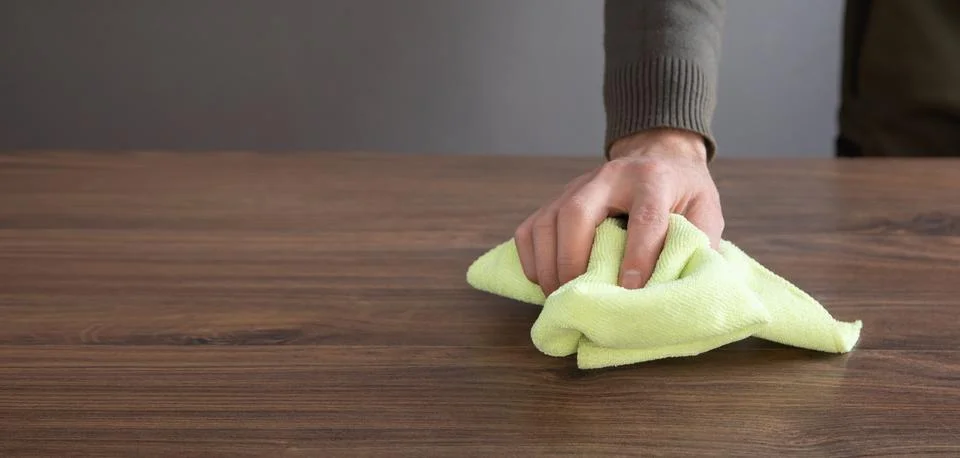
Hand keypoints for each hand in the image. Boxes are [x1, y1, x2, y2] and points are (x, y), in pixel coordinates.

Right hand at [514, 128, 723, 295]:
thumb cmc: (683, 192)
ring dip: (550, 265)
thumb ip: (699, 243)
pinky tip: (544, 280)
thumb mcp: (705, 210)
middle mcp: (609, 177)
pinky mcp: (557, 198)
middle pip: (578, 213)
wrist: (658, 156)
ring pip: (548, 221)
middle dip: (574, 260)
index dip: (637, 256)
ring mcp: (577, 185)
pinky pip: (530, 228)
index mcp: (653, 179)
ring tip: (560, 297)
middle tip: (581, 297)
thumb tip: (682, 286)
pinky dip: (532, 258)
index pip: (644, 218)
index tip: (630, 291)